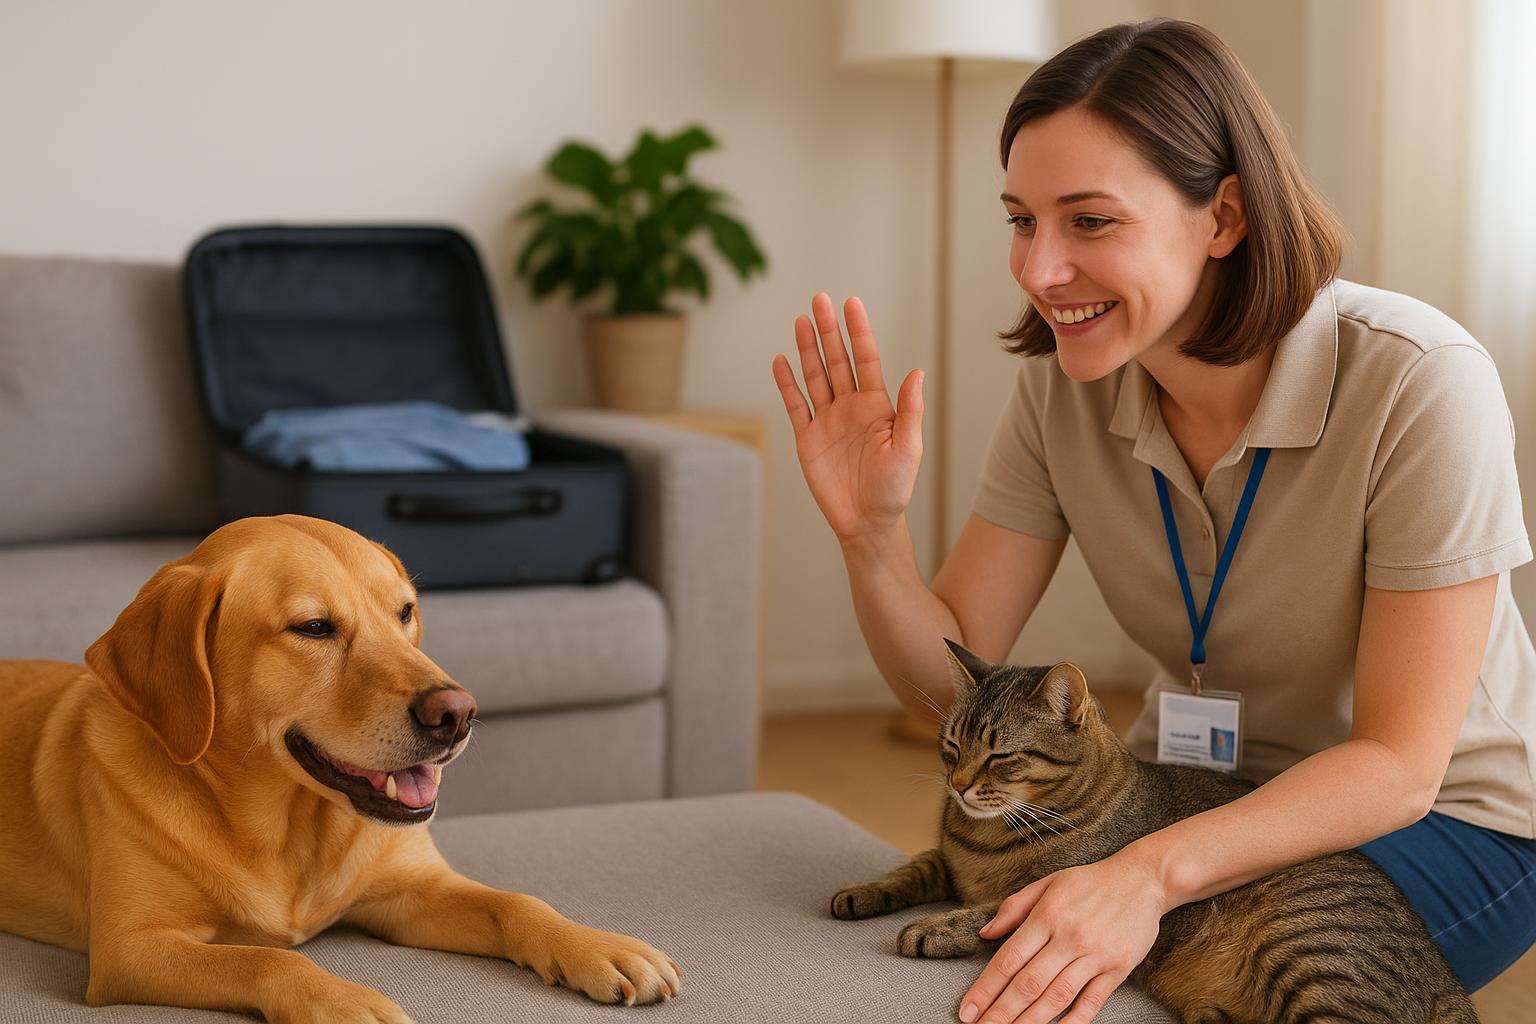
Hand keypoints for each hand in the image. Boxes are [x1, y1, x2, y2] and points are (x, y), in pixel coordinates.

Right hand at [771, 293, 923, 542]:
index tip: (851, 304)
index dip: (858, 331)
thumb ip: (909, 410)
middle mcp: (850, 406)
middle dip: (828, 330)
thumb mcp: (908, 448)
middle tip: (819, 300)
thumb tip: (916, 373)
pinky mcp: (808, 439)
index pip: (866, 359)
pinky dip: (787, 384)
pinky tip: (781, 361)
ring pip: (815, 376)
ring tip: (800, 321)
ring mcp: (827, 420)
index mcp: (877, 405)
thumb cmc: (894, 488)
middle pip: (837, 360)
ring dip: (807, 350)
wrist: (867, 522)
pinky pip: (795, 406)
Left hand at [957, 856, 1165, 1023]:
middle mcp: (1068, 937)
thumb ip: (1014, 908)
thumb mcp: (1048, 883)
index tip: (968, 1009)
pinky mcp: (1118, 967)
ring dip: (1030, 1021)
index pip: (1008, 959)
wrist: (1143, 879)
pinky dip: (1073, 1021)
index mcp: (1046, 915)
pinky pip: (1092, 1001)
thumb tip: (985, 934)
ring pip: (1056, 996)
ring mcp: (1094, 954)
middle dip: (1001, 1012)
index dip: (985, 988)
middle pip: (1028, 983)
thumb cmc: (1090, 882)